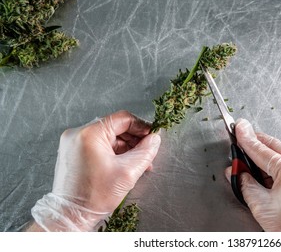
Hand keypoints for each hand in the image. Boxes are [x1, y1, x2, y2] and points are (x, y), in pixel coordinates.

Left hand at [30, 110, 160, 230]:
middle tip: (147, 151)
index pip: (123, 119)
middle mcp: (78, 134)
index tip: (152, 136)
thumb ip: (146, 151)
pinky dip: (113, 152)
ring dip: (125, 147)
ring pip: (108, 136)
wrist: (71, 215)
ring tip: (137, 162)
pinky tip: (123, 164)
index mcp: (89, 134)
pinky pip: (98, 145)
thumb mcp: (128, 172)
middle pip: (115, 127)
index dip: (141, 126)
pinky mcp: (72, 152)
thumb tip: (154, 139)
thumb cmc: (94, 196)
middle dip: (134, 139)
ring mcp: (73, 143)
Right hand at [225, 119, 280, 231]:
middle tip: (244, 134)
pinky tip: (273, 171)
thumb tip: (236, 171)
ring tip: (256, 163)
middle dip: (258, 141)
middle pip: (275, 146)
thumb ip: (246, 184)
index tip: (239, 128)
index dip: (247, 139)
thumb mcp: (261, 206)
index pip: (261, 151)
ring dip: (270, 154)